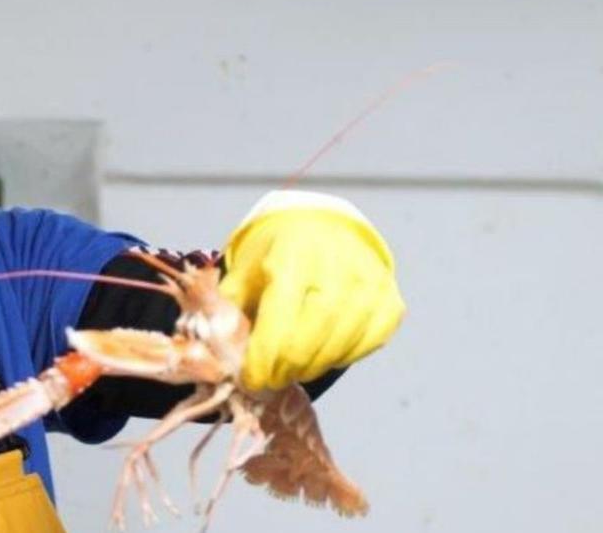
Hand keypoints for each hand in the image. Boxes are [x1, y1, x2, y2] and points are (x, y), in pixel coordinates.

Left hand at [218, 191, 405, 390]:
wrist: (320, 228)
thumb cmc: (273, 257)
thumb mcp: (242, 273)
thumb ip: (227, 311)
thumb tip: (218, 355)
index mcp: (291, 256)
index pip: (280, 320)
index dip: (263, 358)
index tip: (251, 378)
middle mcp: (336, 267)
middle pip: (311, 338)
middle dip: (285, 368)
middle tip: (269, 379)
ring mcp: (369, 284)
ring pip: (340, 346)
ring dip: (311, 367)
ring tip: (291, 368)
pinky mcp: (389, 301)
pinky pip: (365, 345)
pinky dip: (340, 358)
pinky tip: (321, 353)